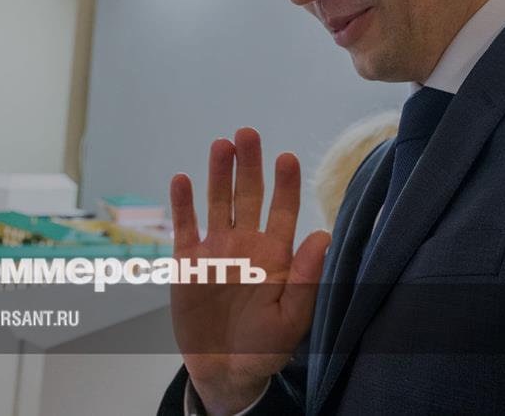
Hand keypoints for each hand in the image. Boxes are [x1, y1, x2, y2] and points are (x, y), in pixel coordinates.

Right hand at [169, 127, 330, 415]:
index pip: (283, 211)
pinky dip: (182, 204)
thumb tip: (323, 236)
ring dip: (218, 174)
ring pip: (217, 203)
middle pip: (248, 196)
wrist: (224, 371)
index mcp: (275, 256)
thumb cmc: (265, 347)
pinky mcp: (187, 262)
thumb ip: (305, 277)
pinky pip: (185, 227)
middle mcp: (246, 244)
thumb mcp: (291, 319)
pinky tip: (182, 179)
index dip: (286, 184)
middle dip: (249, 165)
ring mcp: (216, 250)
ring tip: (221, 145)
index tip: (288, 158)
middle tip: (248, 133)